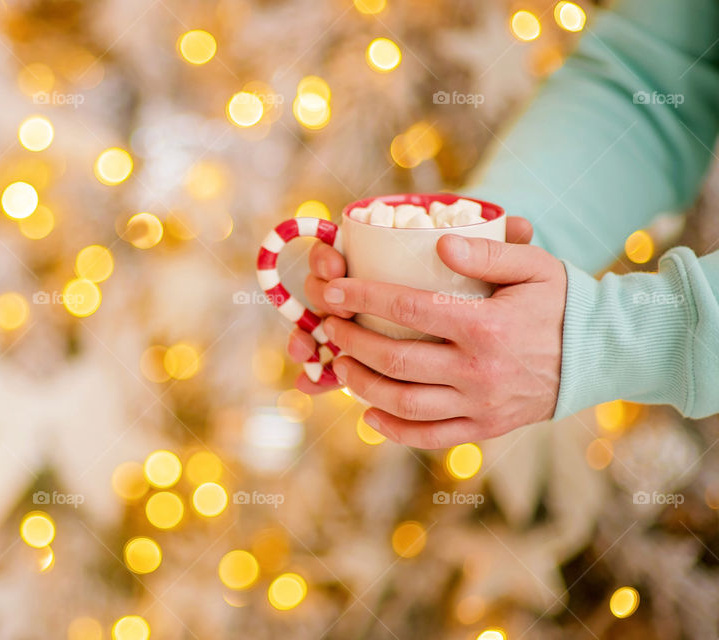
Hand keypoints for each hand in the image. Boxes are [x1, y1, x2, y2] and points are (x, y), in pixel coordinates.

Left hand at [288, 217, 566, 448]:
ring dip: (362, 385)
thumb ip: (487, 253)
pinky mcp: (484, 429)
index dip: (362, 299)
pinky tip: (369, 413)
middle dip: (351, 341)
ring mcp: (480, 406)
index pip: (408, 309)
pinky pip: (428, 437)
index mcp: (486, 326)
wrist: (600, 355)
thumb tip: (439, 245)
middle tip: (328, 326)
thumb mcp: (534, 266)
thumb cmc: (561, 303)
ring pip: (404, 403)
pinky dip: (393, 429)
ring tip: (340, 365)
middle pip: (395, 359)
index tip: (333, 291)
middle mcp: (479, 371)